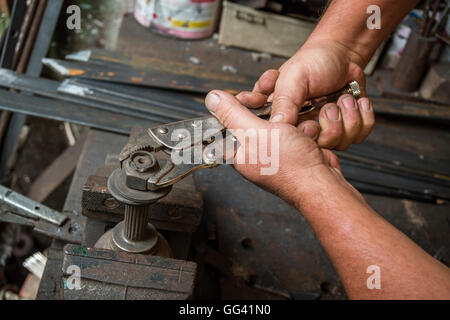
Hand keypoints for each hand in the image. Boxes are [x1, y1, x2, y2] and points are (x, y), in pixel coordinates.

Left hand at [204, 90, 363, 206]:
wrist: (322, 182)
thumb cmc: (290, 167)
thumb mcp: (255, 132)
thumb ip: (232, 114)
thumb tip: (212, 98)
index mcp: (237, 152)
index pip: (228, 122)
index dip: (240, 107)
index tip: (252, 102)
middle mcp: (254, 153)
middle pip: (257, 118)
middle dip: (272, 114)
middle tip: (279, 121)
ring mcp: (276, 151)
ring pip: (280, 120)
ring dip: (292, 120)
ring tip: (296, 132)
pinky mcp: (295, 148)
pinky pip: (297, 128)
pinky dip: (304, 128)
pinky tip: (307, 136)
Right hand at [242, 39, 373, 149]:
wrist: (342, 54)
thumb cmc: (314, 61)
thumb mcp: (294, 77)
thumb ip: (284, 101)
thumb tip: (278, 124)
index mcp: (283, 118)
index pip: (290, 144)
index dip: (304, 136)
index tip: (310, 123)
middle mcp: (303, 128)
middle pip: (317, 147)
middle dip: (329, 126)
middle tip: (328, 106)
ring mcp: (325, 131)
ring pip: (340, 143)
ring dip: (348, 117)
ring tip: (343, 98)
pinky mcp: (345, 130)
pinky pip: (358, 136)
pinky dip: (363, 116)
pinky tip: (355, 102)